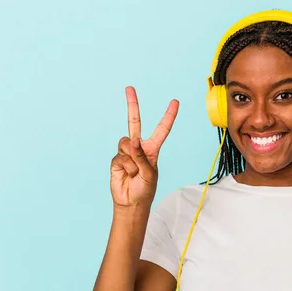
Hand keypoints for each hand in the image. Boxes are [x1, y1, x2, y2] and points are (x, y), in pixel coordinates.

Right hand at [110, 86, 178, 207]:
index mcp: (152, 149)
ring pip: (126, 143)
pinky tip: (126, 174)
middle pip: (134, 122)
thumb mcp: (149, 174)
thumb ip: (141, 157)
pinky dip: (125, 166)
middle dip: (132, 104)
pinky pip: (120, 156)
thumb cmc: (145, 189)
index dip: (168, 116)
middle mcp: (139, 147)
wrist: (131, 202)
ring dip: (131, 159)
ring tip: (134, 172)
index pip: (162, 129)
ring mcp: (126, 152)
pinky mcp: (116, 159)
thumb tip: (133, 141)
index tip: (175, 102)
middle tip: (129, 88)